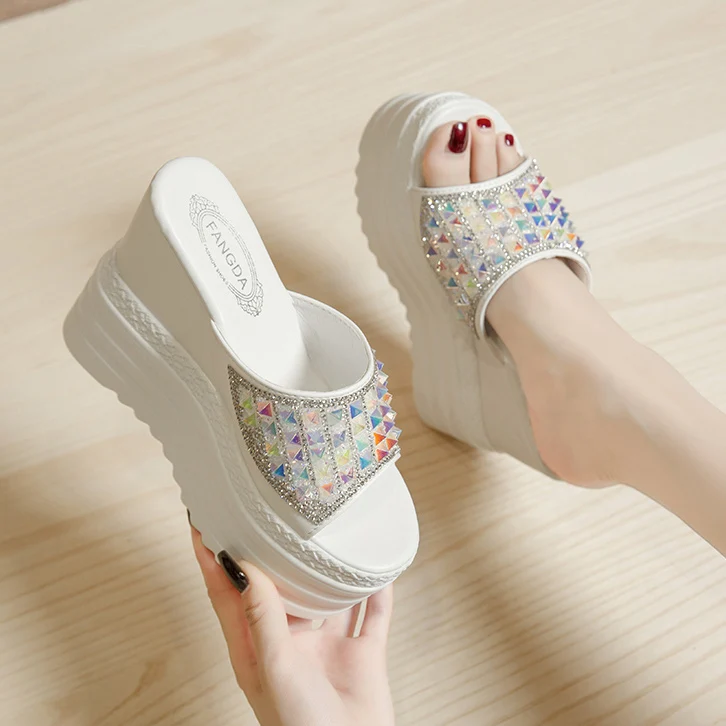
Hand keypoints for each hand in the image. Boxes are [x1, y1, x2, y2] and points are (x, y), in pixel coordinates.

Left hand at [190, 526, 395, 725]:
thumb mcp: (274, 668)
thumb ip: (261, 616)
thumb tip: (245, 566)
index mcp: (257, 647)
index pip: (226, 593)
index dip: (213, 558)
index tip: (204, 522)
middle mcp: (290, 640)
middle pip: (277, 586)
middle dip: (270, 552)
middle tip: (265, 512)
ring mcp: (327, 645)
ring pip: (327, 594)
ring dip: (327, 568)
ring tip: (326, 532)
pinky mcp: (362, 653)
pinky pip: (373, 613)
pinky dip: (376, 589)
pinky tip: (378, 566)